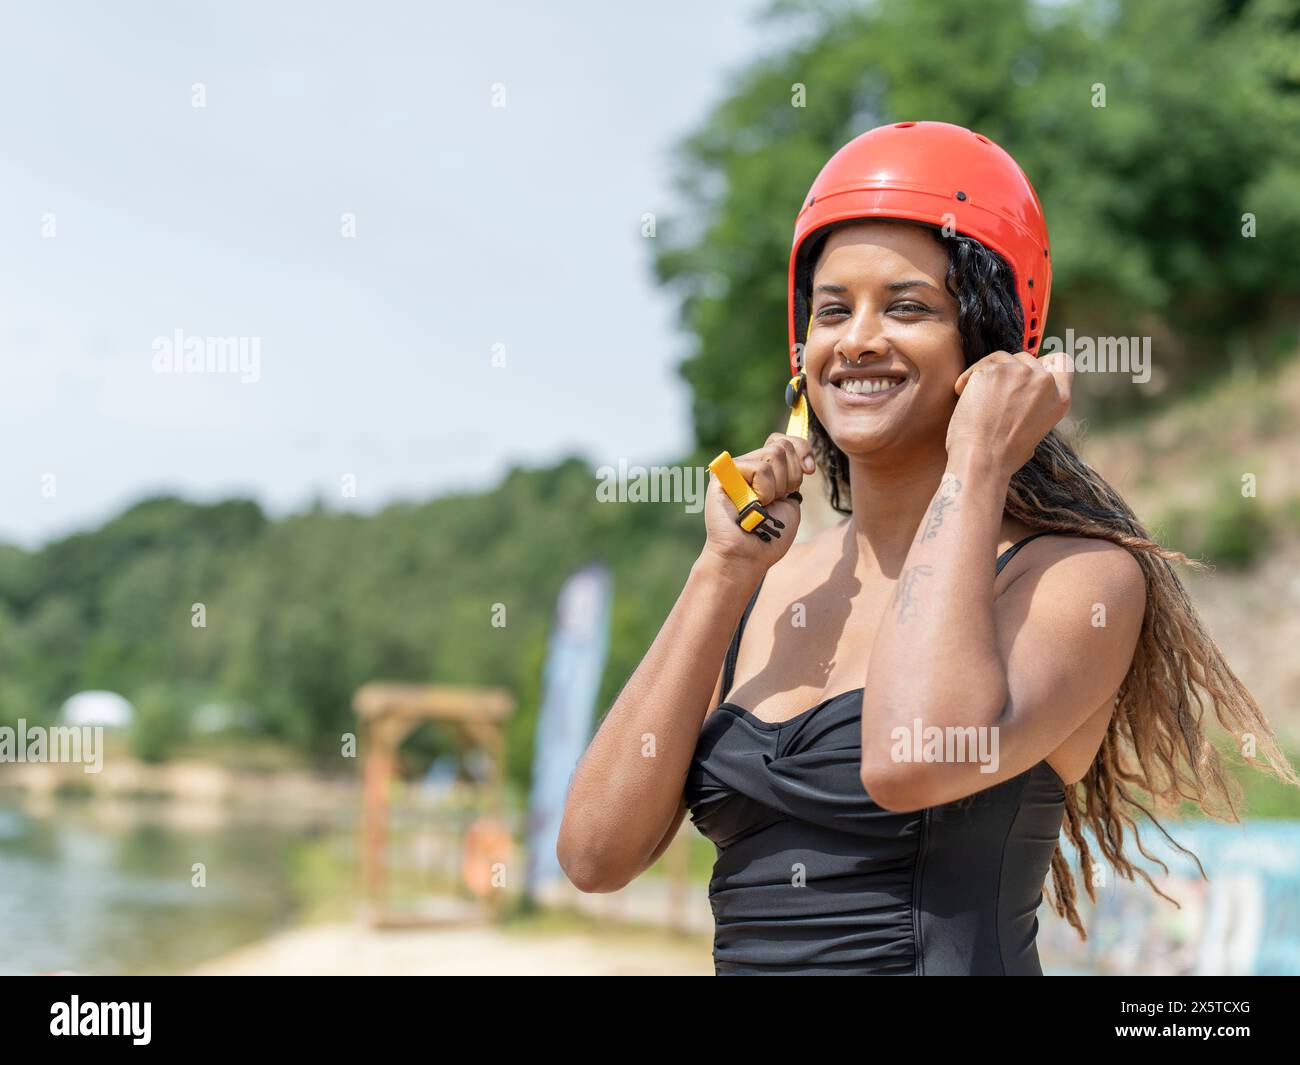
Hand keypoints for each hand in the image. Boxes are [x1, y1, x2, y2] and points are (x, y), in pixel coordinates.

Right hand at [702, 432, 813, 573]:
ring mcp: (734, 468)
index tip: (809, 470)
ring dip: (776, 488)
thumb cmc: (770, 535)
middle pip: (783, 446)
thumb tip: (803, 455)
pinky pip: (760, 469)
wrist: (748, 555)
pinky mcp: (723, 474)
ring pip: (774, 455)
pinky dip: (764, 492)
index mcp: (764, 468)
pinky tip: (751, 506)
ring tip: (761, 506)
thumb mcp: (790, 498)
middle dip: (790, 478)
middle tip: (775, 501)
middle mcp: (748, 464)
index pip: (785, 439)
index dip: (802, 448)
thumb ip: (794, 473)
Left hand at [946, 349, 1071, 477]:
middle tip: (992, 394)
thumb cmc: (1003, 454)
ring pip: (1001, 359)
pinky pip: (980, 366)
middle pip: (1026, 359)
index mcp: (1060, 398)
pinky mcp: (995, 370)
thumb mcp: (1035, 431)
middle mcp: (1044, 381)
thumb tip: (1023, 393)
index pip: (1061, 362)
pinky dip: (968, 378)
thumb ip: (1036, 406)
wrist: (982, 460)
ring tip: (976, 398)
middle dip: (1008, 373)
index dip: (1043, 363)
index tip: (1027, 371)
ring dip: (988, 374)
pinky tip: (962, 394)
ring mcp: (1020, 372)